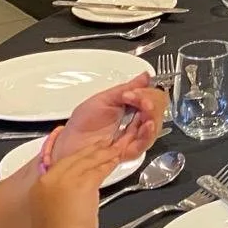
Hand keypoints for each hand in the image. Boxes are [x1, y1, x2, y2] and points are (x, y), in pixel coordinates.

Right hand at [31, 142, 120, 227]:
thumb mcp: (48, 210)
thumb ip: (58, 195)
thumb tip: (71, 191)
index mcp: (40, 185)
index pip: (61, 164)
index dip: (77, 155)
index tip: (87, 150)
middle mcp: (51, 179)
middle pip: (74, 159)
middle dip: (91, 150)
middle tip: (104, 142)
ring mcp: (67, 180)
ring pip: (88, 161)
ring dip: (103, 154)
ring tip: (114, 148)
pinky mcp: (83, 184)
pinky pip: (99, 170)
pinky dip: (109, 164)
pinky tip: (116, 159)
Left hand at [48, 75, 166, 165]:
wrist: (70, 143)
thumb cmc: (83, 123)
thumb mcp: (104, 99)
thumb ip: (127, 88)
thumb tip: (145, 77)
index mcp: (130, 106)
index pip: (151, 96)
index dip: (147, 92)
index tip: (134, 92)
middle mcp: (136, 121)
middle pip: (158, 109)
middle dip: (150, 100)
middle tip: (137, 98)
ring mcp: (135, 136)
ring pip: (155, 124)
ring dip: (152, 114)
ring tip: (144, 107)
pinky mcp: (131, 150)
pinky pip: (146, 142)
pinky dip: (149, 132)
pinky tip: (148, 124)